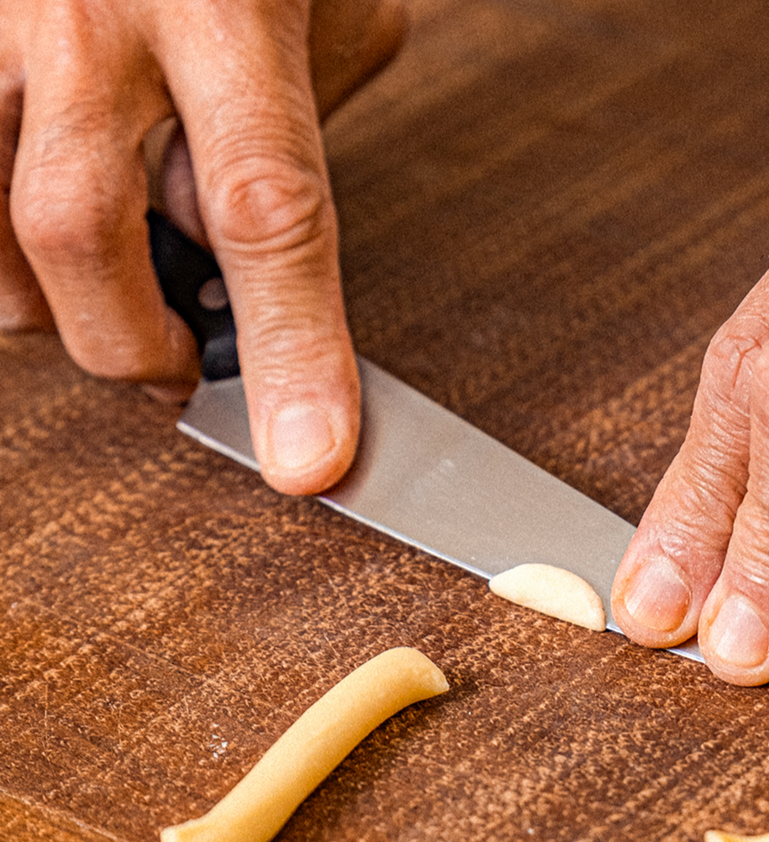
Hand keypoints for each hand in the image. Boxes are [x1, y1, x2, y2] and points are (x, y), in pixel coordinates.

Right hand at [0, 0, 402, 495]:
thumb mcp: (321, 2)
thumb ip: (300, 120)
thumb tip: (252, 249)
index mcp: (227, 4)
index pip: (267, 209)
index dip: (293, 349)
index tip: (309, 458)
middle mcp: (85, 13)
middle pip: (80, 238)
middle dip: (136, 342)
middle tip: (182, 364)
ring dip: (53, 301)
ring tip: (105, 274)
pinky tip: (38, 233)